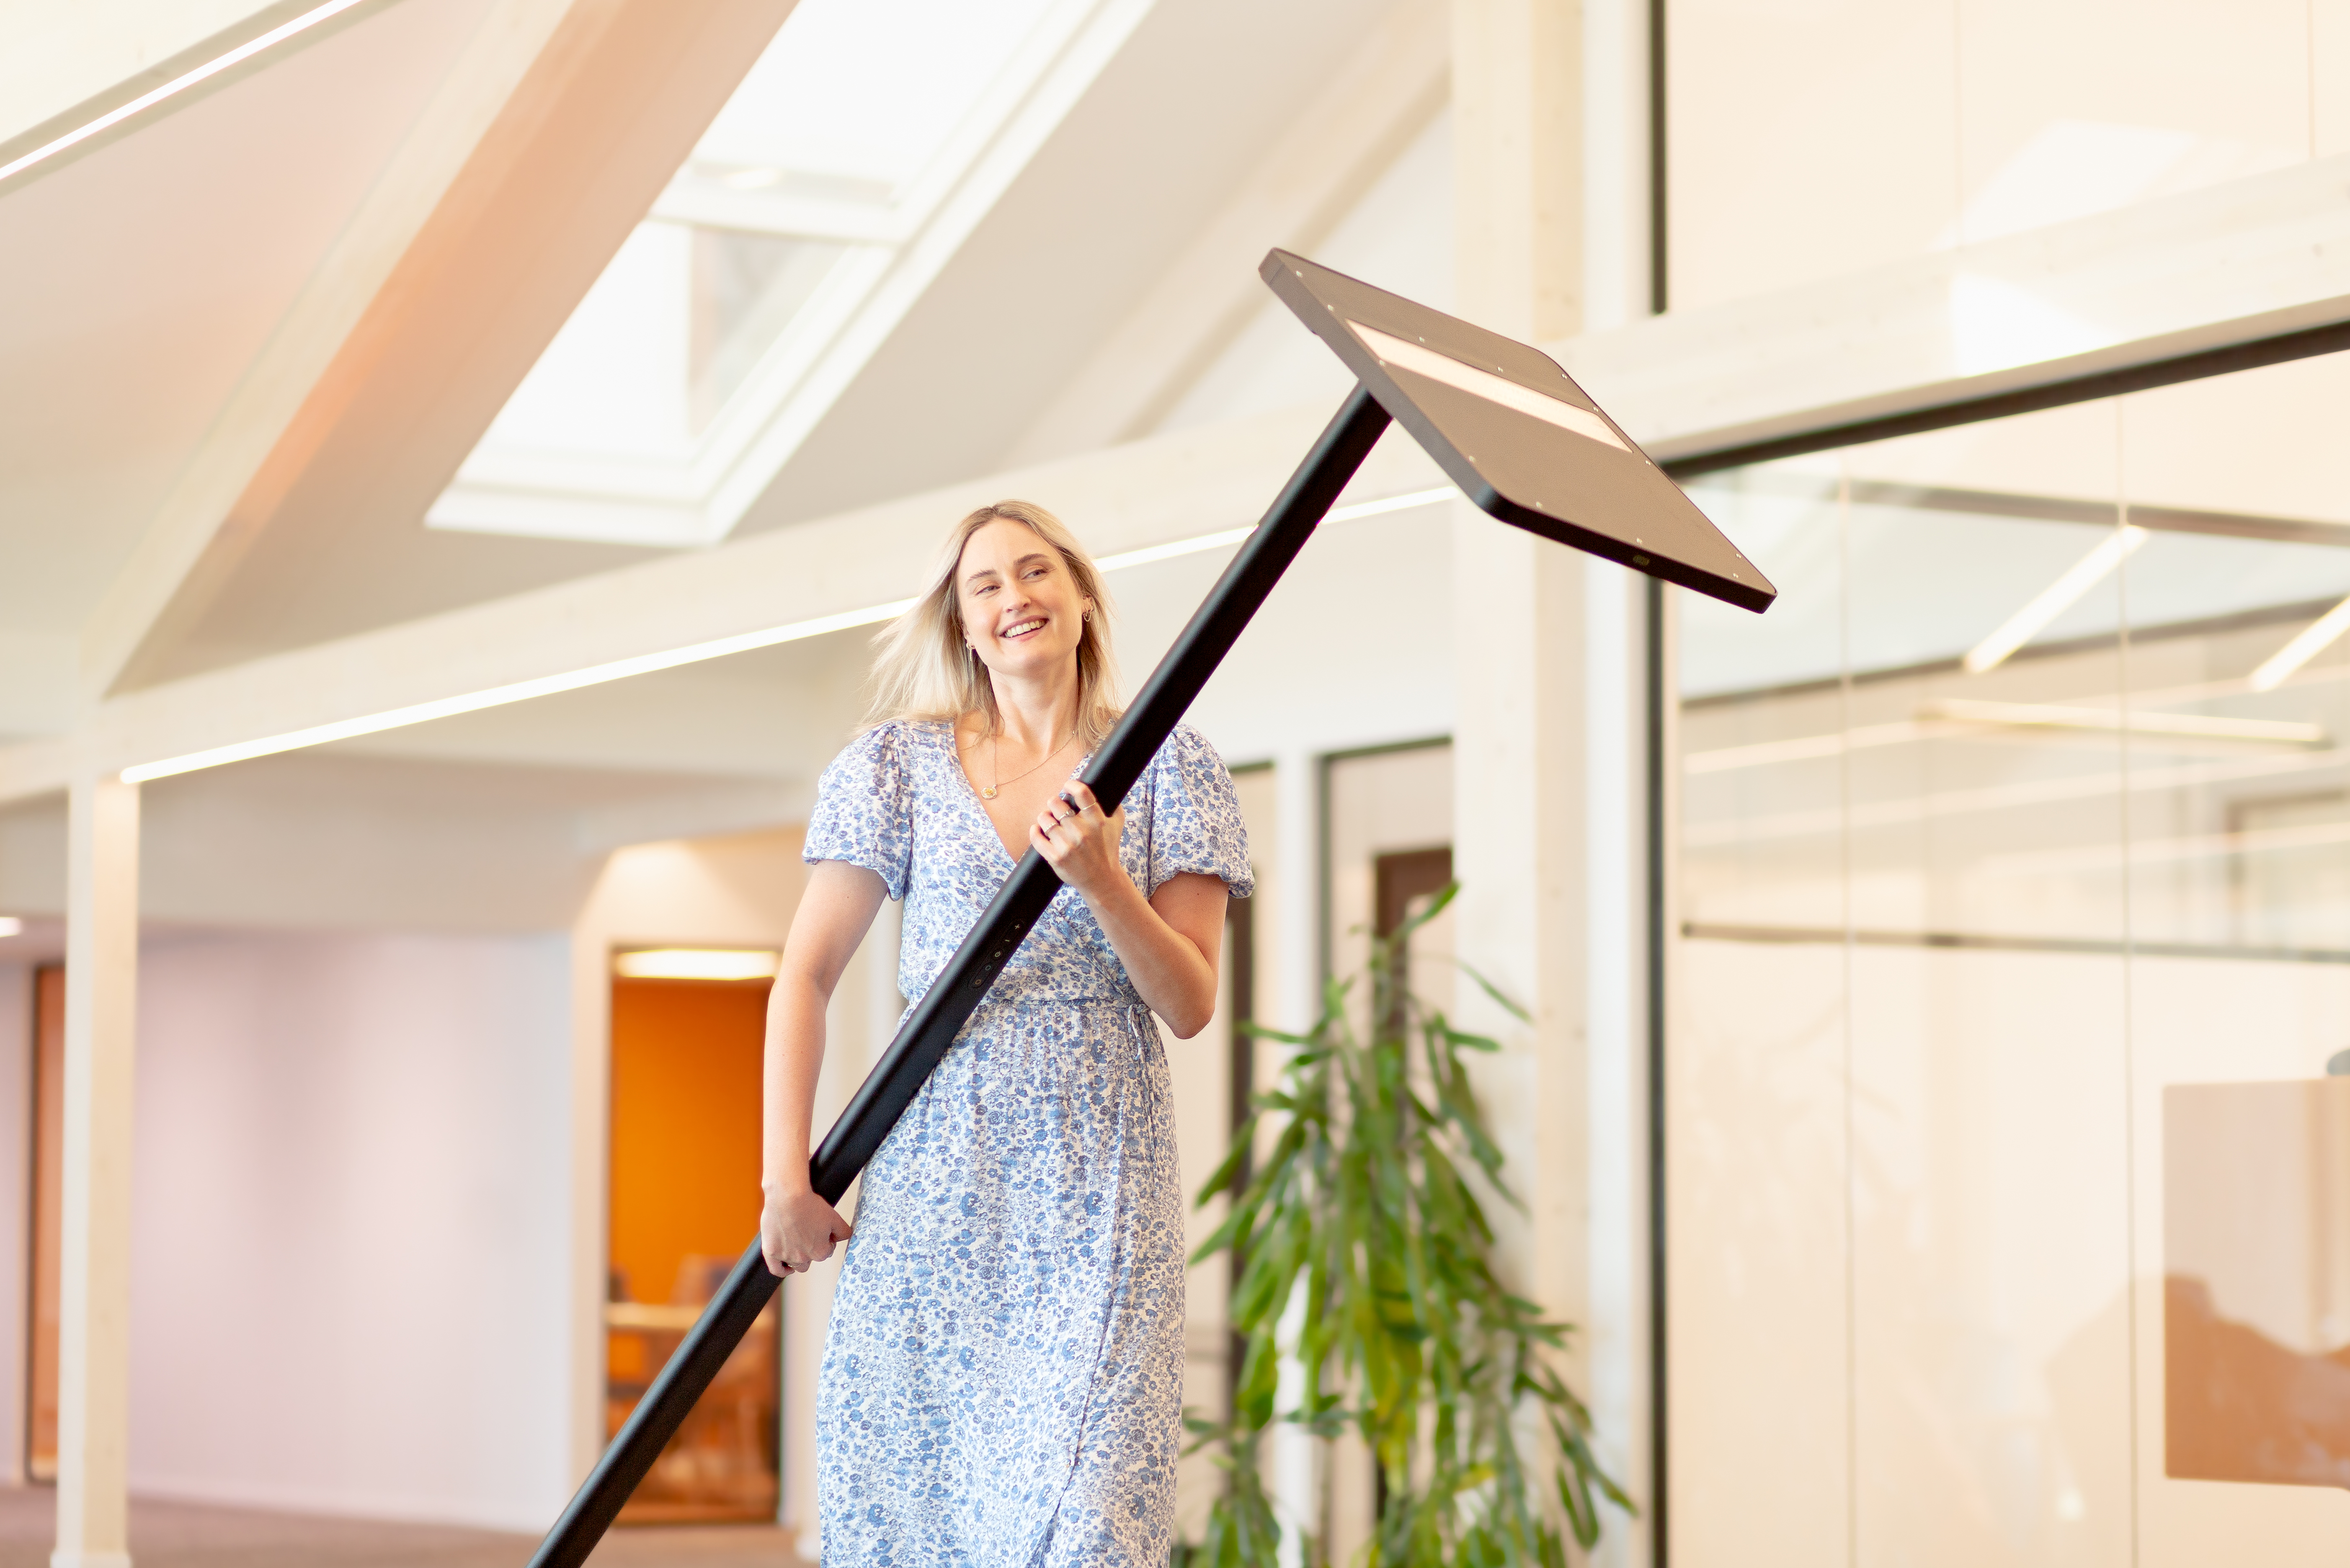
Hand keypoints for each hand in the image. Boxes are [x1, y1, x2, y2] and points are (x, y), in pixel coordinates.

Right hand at [760, 1185, 852, 1276]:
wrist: (787, 1196)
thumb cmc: (810, 1204)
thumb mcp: (835, 1217)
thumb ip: (843, 1232)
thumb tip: (844, 1238)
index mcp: (820, 1252)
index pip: (827, 1251)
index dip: (826, 1240)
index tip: (821, 1231)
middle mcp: (803, 1258)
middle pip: (811, 1259)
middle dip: (811, 1249)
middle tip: (807, 1232)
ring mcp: (786, 1256)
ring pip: (795, 1264)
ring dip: (798, 1257)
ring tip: (797, 1243)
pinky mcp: (771, 1251)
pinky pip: (776, 1269)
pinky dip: (782, 1270)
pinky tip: (786, 1267)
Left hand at [1031, 781, 1123, 895]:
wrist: (1101, 879)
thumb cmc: (1108, 849)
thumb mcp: (1117, 825)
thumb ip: (1114, 804)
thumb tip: (1104, 785)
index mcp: (1097, 821)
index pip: (1081, 793)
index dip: (1071, 785)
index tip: (1067, 787)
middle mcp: (1081, 832)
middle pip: (1056, 803)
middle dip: (1055, 803)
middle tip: (1057, 808)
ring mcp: (1067, 845)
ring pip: (1044, 818)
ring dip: (1045, 817)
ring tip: (1049, 820)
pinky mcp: (1055, 857)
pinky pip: (1036, 837)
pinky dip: (1035, 831)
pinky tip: (1038, 829)